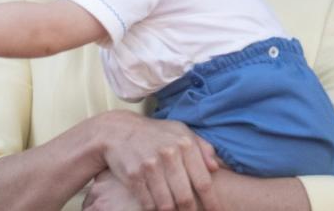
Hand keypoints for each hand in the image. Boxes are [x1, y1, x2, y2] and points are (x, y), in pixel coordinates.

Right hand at [92, 111, 220, 210]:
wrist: (117, 130)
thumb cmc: (154, 133)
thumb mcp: (179, 131)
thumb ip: (201, 146)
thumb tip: (216, 167)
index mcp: (184, 143)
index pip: (204, 182)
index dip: (212, 202)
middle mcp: (168, 153)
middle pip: (186, 198)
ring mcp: (149, 165)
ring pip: (167, 204)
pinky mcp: (134, 176)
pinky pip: (149, 204)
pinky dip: (154, 208)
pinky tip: (157, 206)